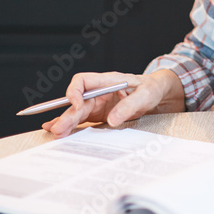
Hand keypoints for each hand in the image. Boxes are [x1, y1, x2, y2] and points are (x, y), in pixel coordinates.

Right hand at [42, 69, 184, 138]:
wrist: (158, 95)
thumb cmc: (151, 89)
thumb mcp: (146, 95)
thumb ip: (129, 105)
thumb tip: (112, 119)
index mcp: (108, 81)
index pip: (83, 80)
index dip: (75, 91)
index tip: (77, 105)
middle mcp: (99, 91)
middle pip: (77, 101)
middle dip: (67, 114)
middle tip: (59, 129)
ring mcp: (98, 103)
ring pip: (77, 112)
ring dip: (66, 122)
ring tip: (55, 133)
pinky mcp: (99, 115)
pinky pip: (82, 120)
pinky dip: (70, 125)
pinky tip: (58, 130)